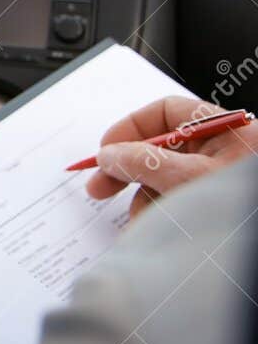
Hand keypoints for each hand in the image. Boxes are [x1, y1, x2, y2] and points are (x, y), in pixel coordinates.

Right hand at [85, 95, 257, 218]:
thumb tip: (109, 155)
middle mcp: (220, 151)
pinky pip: (176, 203)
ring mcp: (217, 179)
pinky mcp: (214, 205)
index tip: (106, 150)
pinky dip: (160, 216)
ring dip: (143, 201)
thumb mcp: (188, 177)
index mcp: (222, 130)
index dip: (131, 127)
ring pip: (164, 180)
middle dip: (128, 169)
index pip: (166, 112)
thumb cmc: (244, 205)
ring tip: (138, 223)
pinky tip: (152, 231)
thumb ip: (143, 161)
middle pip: (159, 147)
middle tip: (100, 187)